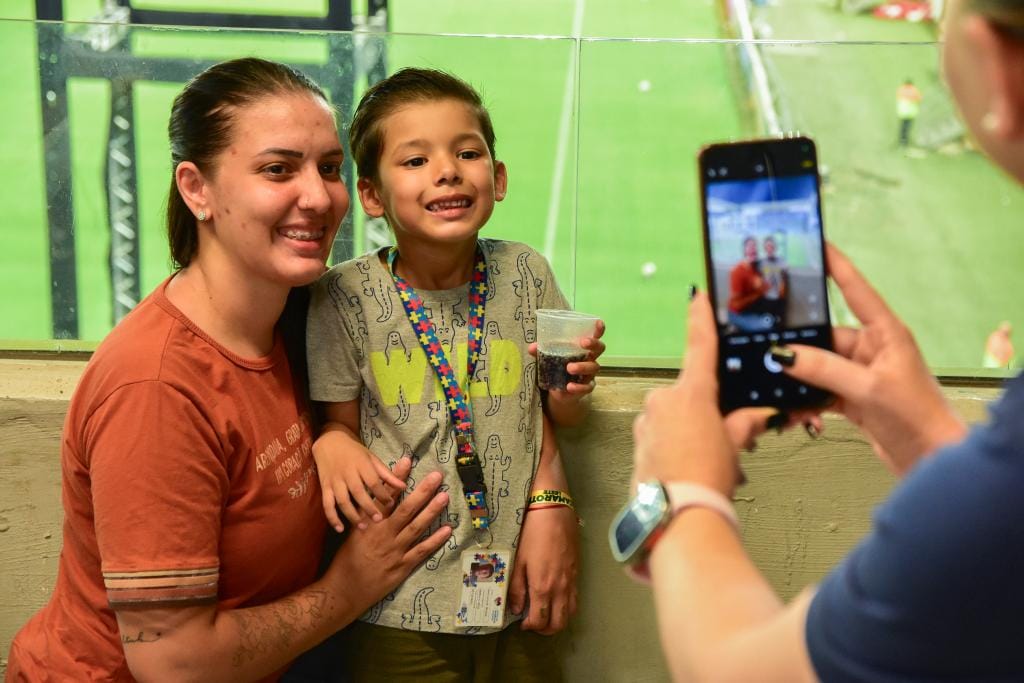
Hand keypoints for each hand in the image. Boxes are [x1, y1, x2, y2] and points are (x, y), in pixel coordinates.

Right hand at [312, 429, 407, 531]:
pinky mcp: (324, 487)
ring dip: (352, 515)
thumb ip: (387, 474)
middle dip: (369, 507)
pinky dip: (332, 517)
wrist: (329, 441)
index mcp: (361, 464)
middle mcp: (347, 473)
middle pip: (358, 492)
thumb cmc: (355, 451)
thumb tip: (404, 486)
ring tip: (363, 527)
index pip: (373, 481)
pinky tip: (340, 529)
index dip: (382, 493)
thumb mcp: (372, 458)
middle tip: (379, 520)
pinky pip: (327, 504)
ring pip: (342, 500)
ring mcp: (334, 481)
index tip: (391, 504)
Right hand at [323, 471, 451, 608]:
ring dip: (431, 511)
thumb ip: (366, 516)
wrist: (344, 590)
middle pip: (406, 509)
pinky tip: (447, 529)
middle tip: (437, 476)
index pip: (386, 496)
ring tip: (445, 496)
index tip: (407, 461)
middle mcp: (384, 535)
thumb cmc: (347, 560)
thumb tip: (376, 497)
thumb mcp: (353, 534)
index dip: (396, 478)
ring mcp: (395, 551)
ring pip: (416, 527)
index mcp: (371, 524)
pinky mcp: (402, 567)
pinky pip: (421, 551)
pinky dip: (434, 540)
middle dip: (422, 491)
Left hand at [508, 505, 578, 634]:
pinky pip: (575, 599)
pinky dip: (567, 607)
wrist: (554, 511)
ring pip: (570, 614)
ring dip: (558, 620)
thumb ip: (516, 588)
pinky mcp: (577, 572)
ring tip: (545, 613)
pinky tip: (556, 598)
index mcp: (542, 587)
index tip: (522, 623)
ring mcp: (571, 581)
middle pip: (559, 623)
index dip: (530, 627)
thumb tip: (516, 609)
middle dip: (545, 629)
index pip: (540, 620)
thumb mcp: (518, 560)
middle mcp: (560, 589)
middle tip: (534, 623)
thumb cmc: (532, 533)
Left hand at [529, 320, 605, 397]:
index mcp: (583, 348)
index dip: (598, 329)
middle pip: (599, 348)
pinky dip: (579, 387)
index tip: (598, 323)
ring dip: (582, 366)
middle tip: (583, 342)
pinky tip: (569, 387)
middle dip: (593, 344)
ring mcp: (590, 373)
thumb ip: (541, 352)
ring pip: (593, 367)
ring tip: (569, 368)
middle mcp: (590, 358)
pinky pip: (587, 387)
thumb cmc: (559, 367)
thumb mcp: (549, 358)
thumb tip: (532, 347)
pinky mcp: (586, 387)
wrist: (560, 392)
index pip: (595, 336)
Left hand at [632, 292, 745, 495]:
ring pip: (674, 419)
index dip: (699, 318)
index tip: (696, 295)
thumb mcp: (735, 446)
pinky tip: (691, 472)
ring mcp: (646, 422)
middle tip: (726, 443)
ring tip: (711, 465)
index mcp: (690, 392)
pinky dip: (677, 450)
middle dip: (707, 415)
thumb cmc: (708, 475)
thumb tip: (759, 416)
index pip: (699, 346)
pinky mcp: (636, 444)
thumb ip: (745, 424)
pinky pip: (661, 438)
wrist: (676, 517)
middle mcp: (662, 400)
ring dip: (692, 435)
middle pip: (689, 395)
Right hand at [774, 243, 965, 475]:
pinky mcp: (853, 398)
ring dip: (799, 378)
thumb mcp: (867, 388)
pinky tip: (790, 408)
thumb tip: (783, 355)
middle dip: (797, 343)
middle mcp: (872, 348)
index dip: (834, 265)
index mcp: (884, 332)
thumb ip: (823, 369)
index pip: (854, 290)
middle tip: (765, 340)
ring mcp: (861, 374)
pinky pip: (820, 389)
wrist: (930, 459)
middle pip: (825, 335)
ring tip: (772, 382)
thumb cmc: (914, 415)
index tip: (814, 245)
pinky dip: (805, 399)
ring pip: (818, 366)